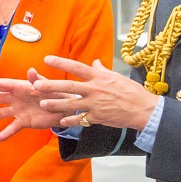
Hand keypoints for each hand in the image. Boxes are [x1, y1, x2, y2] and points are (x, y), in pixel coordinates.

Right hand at [0, 68, 84, 140]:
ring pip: (2, 113)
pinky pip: (13, 127)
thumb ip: (38, 80)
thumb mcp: (48, 85)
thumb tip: (30, 71)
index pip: (1, 85)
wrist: (66, 108)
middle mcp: (17, 98)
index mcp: (20, 87)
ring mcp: (19, 110)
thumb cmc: (57, 92)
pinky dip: (6, 133)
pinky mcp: (25, 121)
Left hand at [33, 57, 158, 129]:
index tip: (47, 59)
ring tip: (43, 103)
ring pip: (71, 104)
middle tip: (37, 85)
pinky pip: (81, 119)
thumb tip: (94, 62)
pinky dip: (70, 121)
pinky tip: (60, 122)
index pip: (77, 67)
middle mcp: (95, 89)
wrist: (143, 109)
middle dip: (52, 86)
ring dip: (56, 104)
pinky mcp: (98, 117)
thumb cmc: (131, 91)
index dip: (61, 63)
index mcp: (99, 77)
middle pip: (69, 86)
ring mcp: (95, 104)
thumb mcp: (116, 76)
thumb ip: (102, 70)